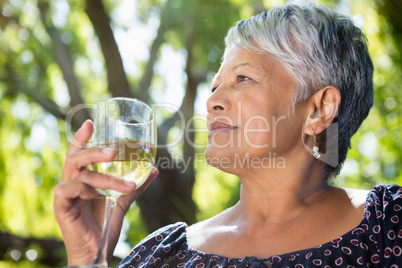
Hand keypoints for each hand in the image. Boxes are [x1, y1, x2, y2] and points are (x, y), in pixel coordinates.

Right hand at [53, 120, 158, 264]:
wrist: (97, 251)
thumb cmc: (105, 225)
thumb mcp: (122, 201)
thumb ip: (135, 186)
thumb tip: (154, 170)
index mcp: (83, 179)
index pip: (79, 153)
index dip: (82, 137)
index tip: (91, 123)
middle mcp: (71, 182)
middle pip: (76, 157)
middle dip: (93, 150)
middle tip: (113, 151)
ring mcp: (64, 194)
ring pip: (79, 173)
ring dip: (105, 178)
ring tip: (126, 185)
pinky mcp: (61, 206)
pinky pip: (69, 189)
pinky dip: (86, 189)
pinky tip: (99, 196)